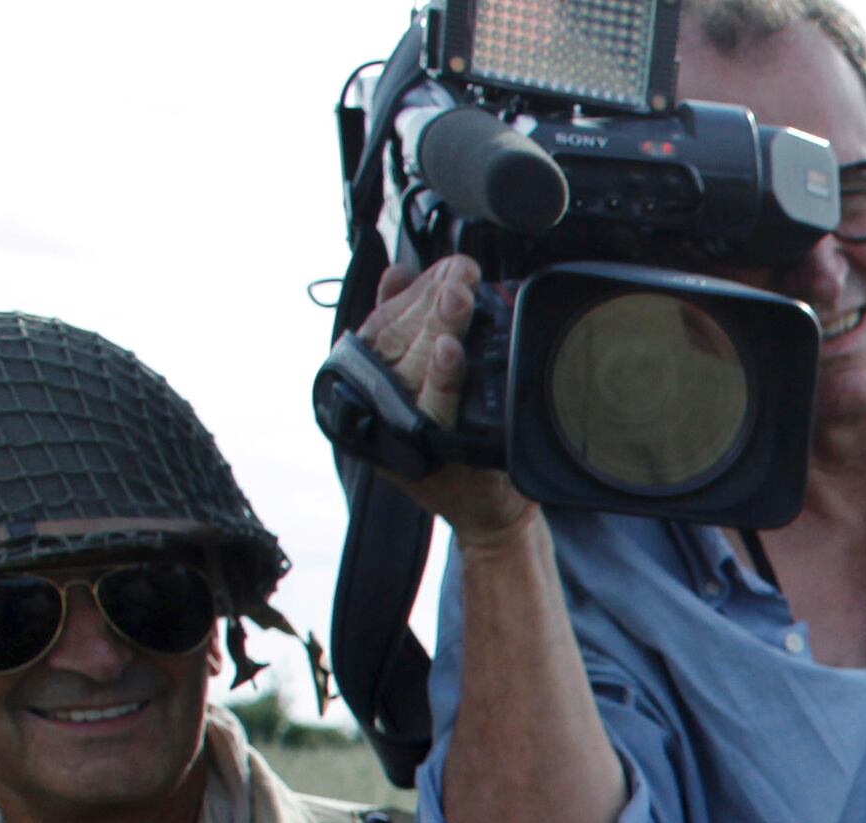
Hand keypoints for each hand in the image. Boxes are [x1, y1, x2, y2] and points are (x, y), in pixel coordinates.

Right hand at [355, 255, 537, 547]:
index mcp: (374, 382)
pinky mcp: (436, 450)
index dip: (413, 292)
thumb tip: (399, 272)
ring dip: (440, 324)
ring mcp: (405, 426)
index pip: (385, 324)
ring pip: (417, 363)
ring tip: (459, 292)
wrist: (491, 513)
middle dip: (433, 298)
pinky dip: (443, 377)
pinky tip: (452, 350)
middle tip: (462, 271)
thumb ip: (408, 329)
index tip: (444, 266)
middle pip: (402, 337)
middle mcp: (382, 402)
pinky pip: (437, 406)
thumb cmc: (461, 447)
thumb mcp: (427, 384)